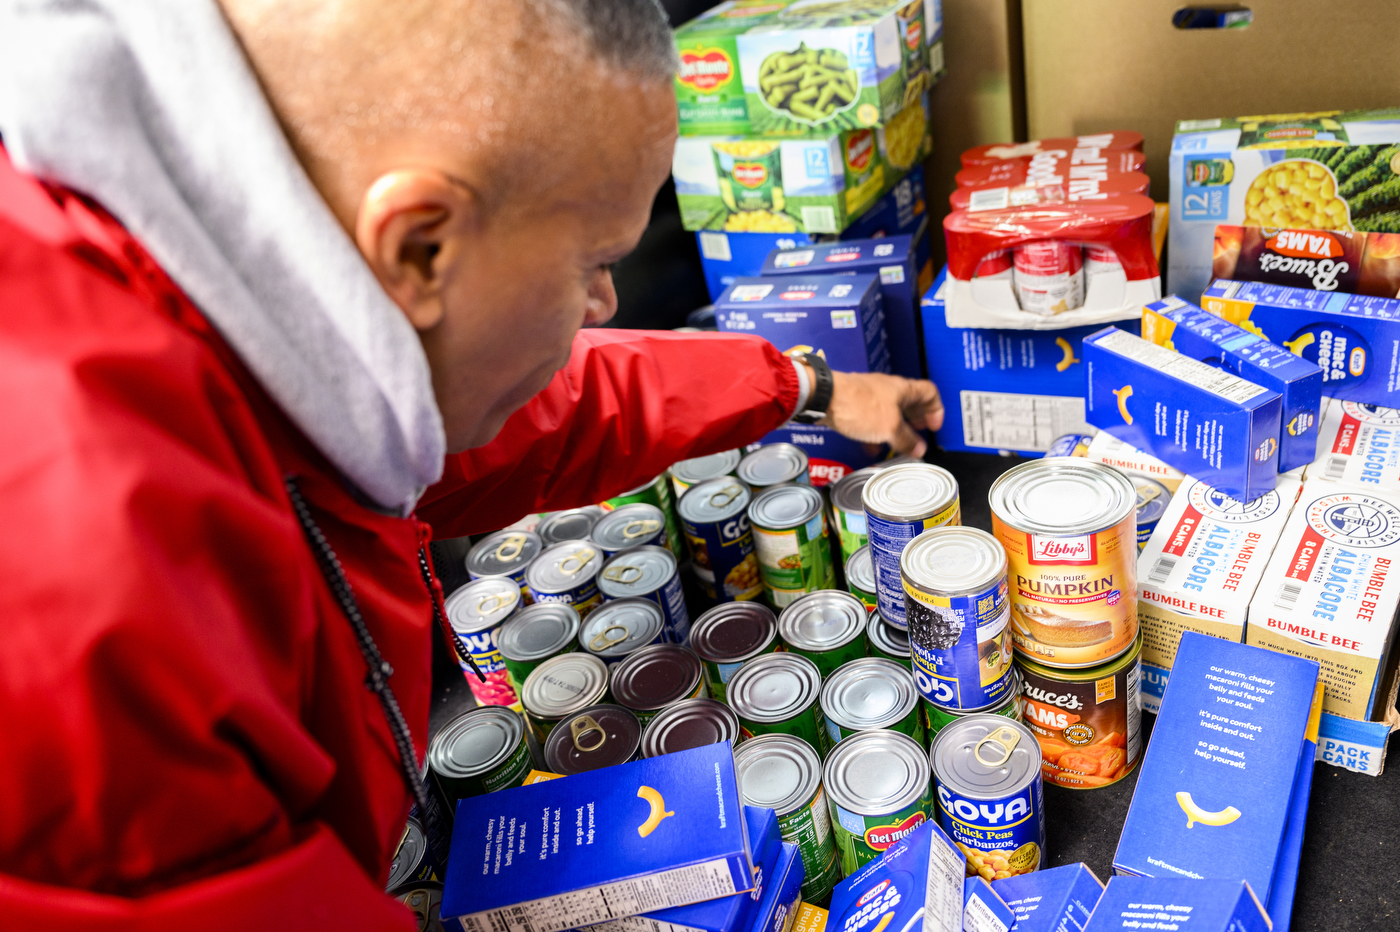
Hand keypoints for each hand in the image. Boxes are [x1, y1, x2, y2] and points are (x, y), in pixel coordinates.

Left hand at [811, 367, 944, 458]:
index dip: (936, 409)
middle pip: (909, 402)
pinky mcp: (853, 403)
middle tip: (918, 432)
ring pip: (889, 411)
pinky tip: (871, 446)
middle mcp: (887, 388)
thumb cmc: (859, 405)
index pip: (929, 392)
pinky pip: (870, 418)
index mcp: (903, 389)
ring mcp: (869, 395)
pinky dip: (875, 431)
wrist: (824, 398)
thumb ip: (906, 439)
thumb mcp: (889, 427)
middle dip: (915, 419)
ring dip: (895, 427)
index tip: (934, 426)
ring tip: (897, 443)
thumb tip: (919, 449)